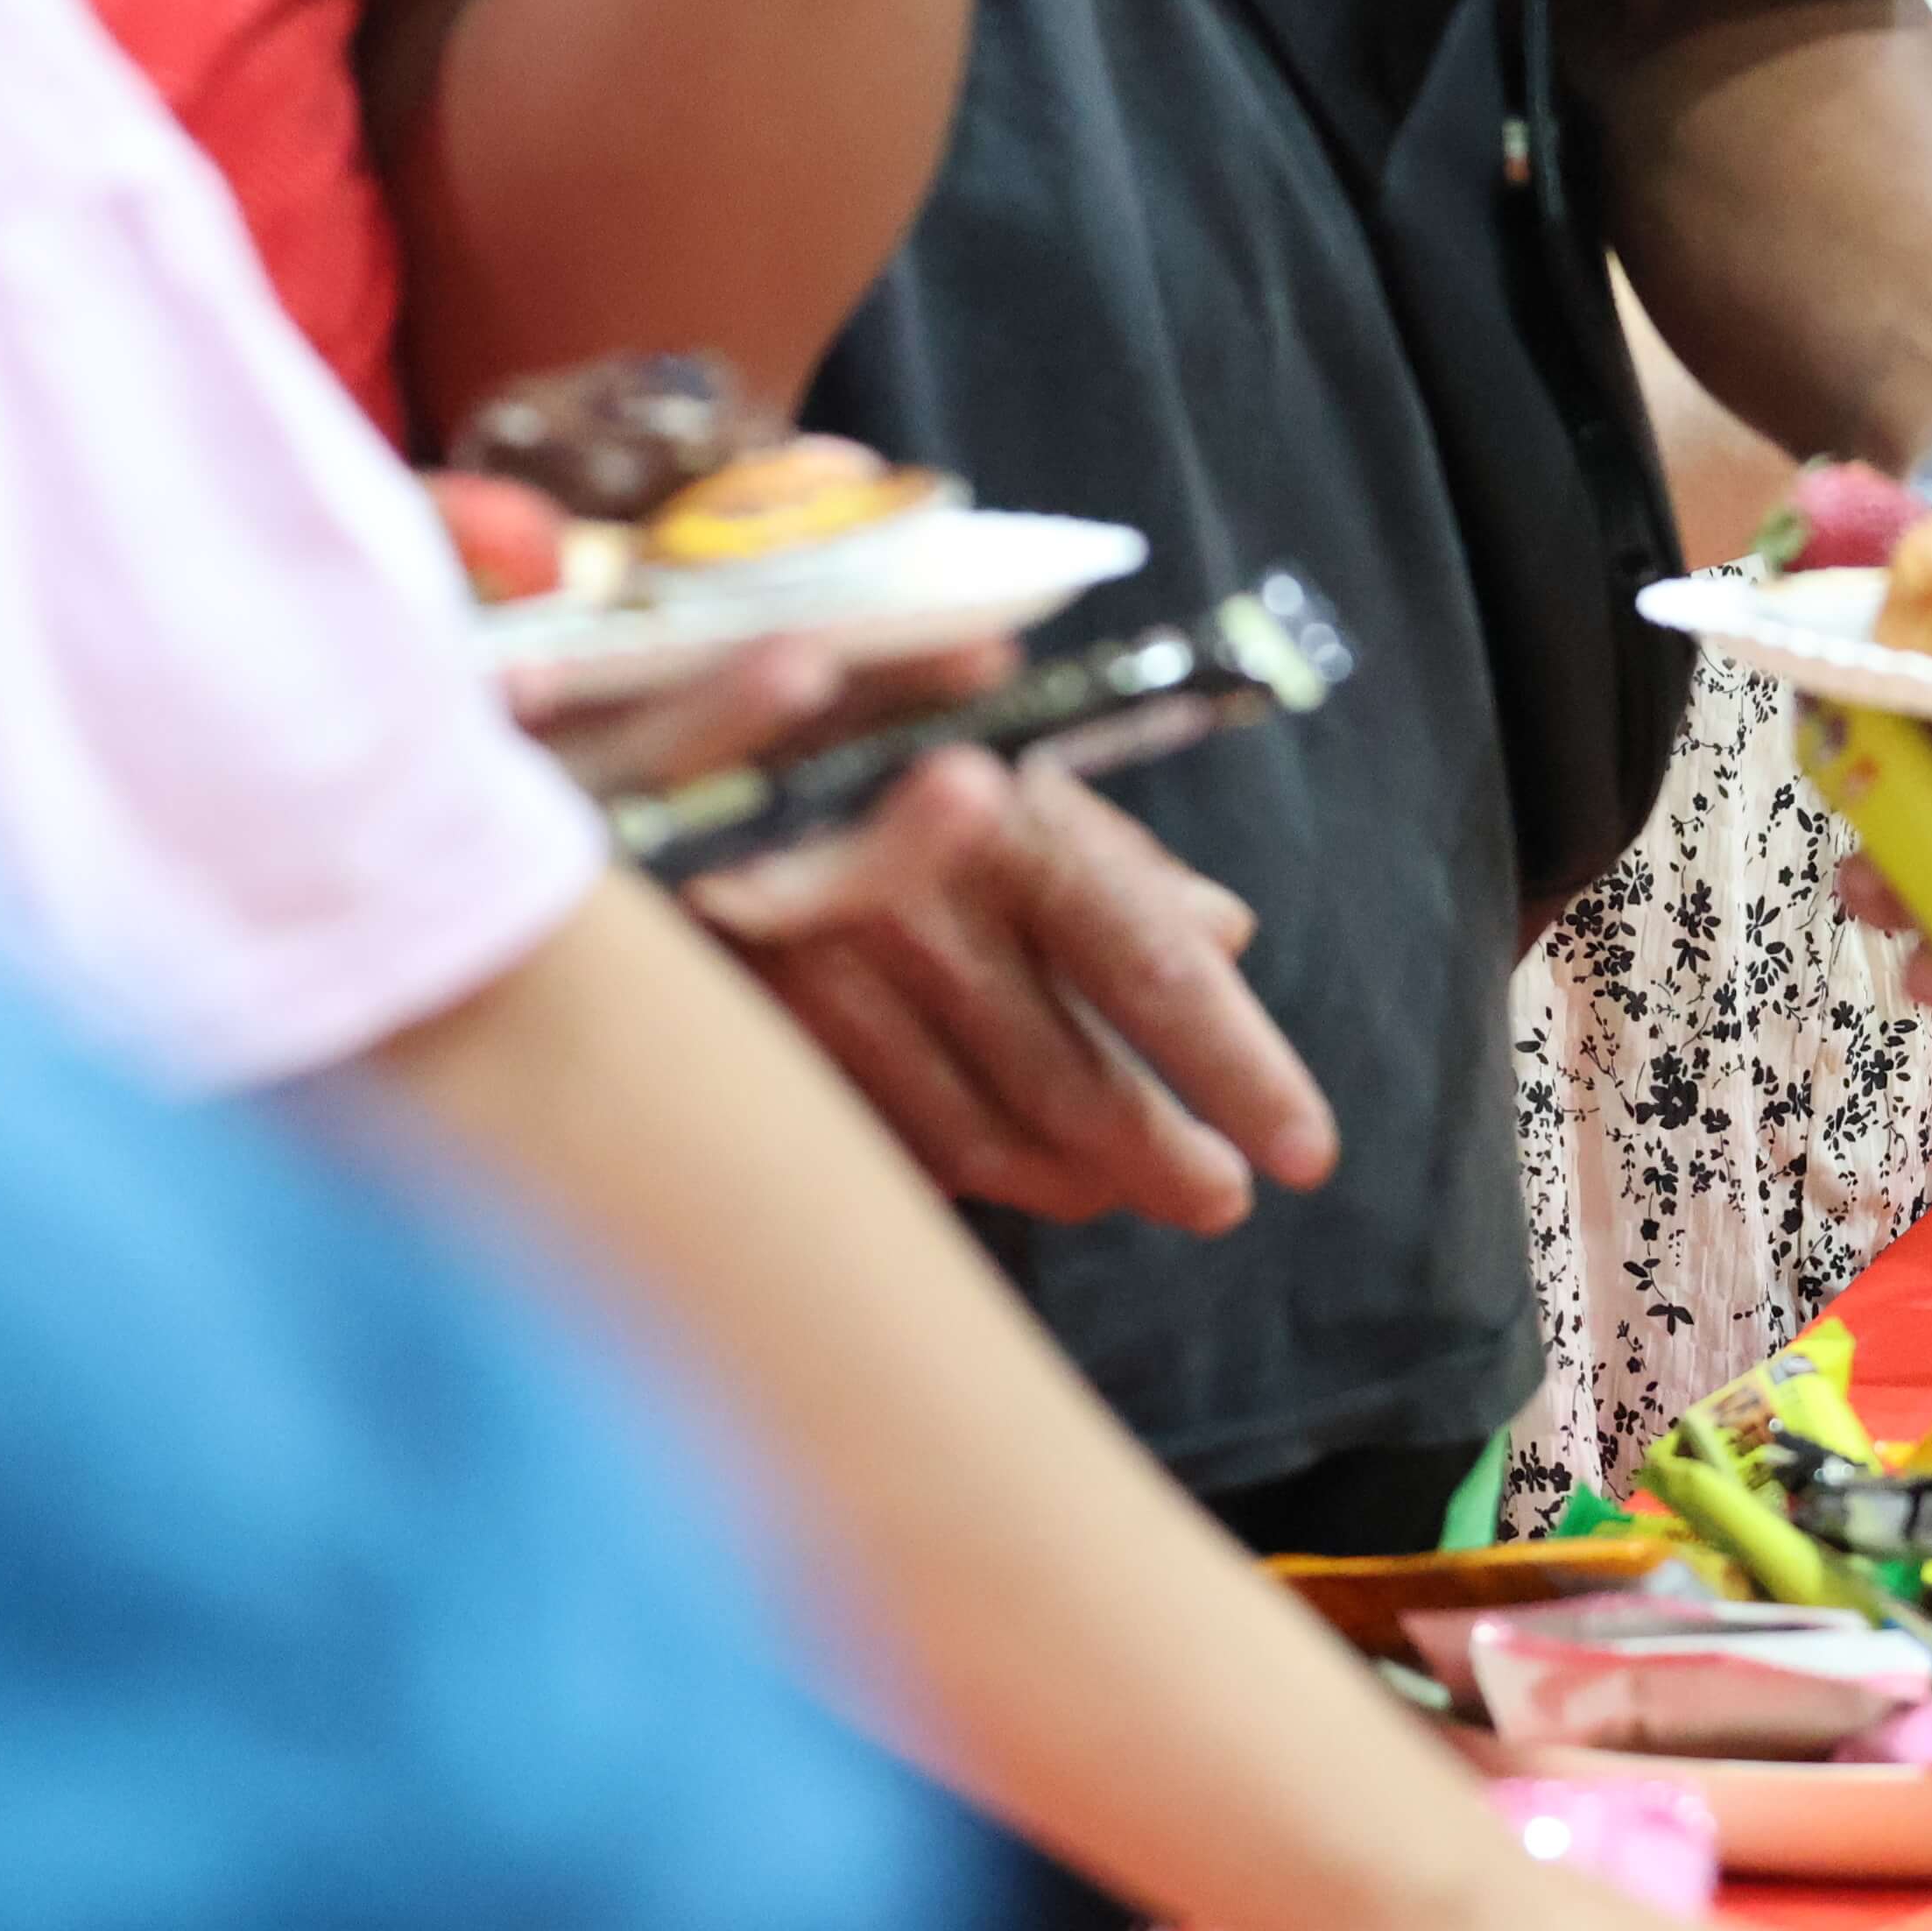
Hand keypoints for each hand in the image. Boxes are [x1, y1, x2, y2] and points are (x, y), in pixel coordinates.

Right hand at [707, 759, 1337, 1231]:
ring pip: (977, 1137)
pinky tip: (999, 1166)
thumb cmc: (838, 733)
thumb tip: (1227, 931)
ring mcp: (818, 981)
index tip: (1307, 1152)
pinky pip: (881, 1140)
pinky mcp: (749, 1039)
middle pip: (1076, 1080)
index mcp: (996, 818)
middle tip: (1221, 1197)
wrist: (624, 760)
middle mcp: (911, 905)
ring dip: (1064, 1176)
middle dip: (1162, 1154)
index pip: (1152, 964)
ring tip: (1116, 1189)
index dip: (1240, 1067)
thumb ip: (1108, 845)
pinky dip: (954, 1166)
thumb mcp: (986, 745)